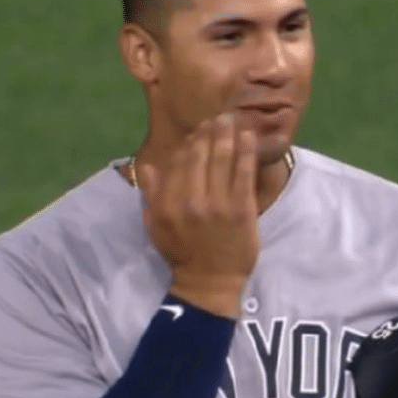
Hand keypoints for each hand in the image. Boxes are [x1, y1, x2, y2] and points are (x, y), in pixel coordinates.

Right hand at [137, 112, 258, 317]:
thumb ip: (151, 195)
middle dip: (210, 132)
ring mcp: (217, 204)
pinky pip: (243, 173)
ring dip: (228, 135)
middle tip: (219, 117)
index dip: (190, 142)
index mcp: (168, 202)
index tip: (199, 130)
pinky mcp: (241, 209)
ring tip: (233, 120)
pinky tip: (249, 137)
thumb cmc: (181, 252)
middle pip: (201, 156)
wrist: (208, 281)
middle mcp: (190, 199)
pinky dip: (246, 152)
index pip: (179, 162)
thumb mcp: (155, 225)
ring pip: (222, 159)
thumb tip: (147, 166)